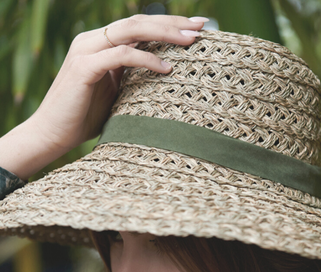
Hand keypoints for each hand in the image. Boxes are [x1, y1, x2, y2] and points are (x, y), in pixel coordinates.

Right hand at [0, 15, 206, 179]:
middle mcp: (93, 41)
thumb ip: (133, 77)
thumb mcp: (117, 92)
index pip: (140, 27)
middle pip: (139, 22)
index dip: (168, 24)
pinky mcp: (84, 68)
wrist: (53, 134)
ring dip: (164, 33)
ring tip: (191, 41)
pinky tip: (167, 68)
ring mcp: (86, 51)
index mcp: (102, 45)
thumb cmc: (87, 117)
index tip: (197, 27)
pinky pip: (121, 56)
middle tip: (201, 26)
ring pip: (131, 31)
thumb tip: (165, 74)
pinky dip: (146, 59)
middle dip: (173, 23)